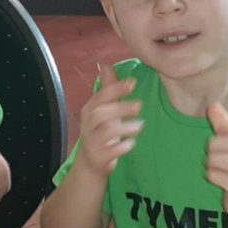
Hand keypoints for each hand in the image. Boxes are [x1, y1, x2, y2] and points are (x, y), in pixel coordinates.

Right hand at [76, 63, 142, 177]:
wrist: (91, 163)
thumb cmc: (100, 132)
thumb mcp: (104, 110)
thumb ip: (107, 88)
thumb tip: (104, 64)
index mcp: (89, 111)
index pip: (100, 97)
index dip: (115, 88)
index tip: (132, 83)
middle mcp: (87, 126)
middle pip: (99, 114)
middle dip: (120, 108)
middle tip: (139, 105)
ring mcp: (91, 143)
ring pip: (104, 132)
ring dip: (124, 127)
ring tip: (140, 125)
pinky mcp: (98, 158)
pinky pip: (109, 152)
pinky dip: (122, 147)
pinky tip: (132, 143)